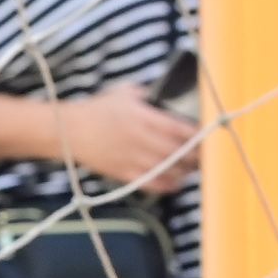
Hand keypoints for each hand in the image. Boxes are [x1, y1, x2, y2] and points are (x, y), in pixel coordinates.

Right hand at [54, 85, 193, 195]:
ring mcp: (132, 158)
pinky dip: (167, 185)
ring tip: (193, 168)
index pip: (179, 128)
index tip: (208, 135)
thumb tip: (171, 98)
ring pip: (168, 170)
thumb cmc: (98, 109)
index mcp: (142, 116)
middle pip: (177, 152)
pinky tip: (176, 182)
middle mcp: (139, 139)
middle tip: (205, 154)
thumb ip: (149, 96)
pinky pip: (151, 184)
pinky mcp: (123, 173)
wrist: (69, 131)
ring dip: (185, 171)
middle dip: (195, 155)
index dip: (197, 134)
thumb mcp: (125, 92)